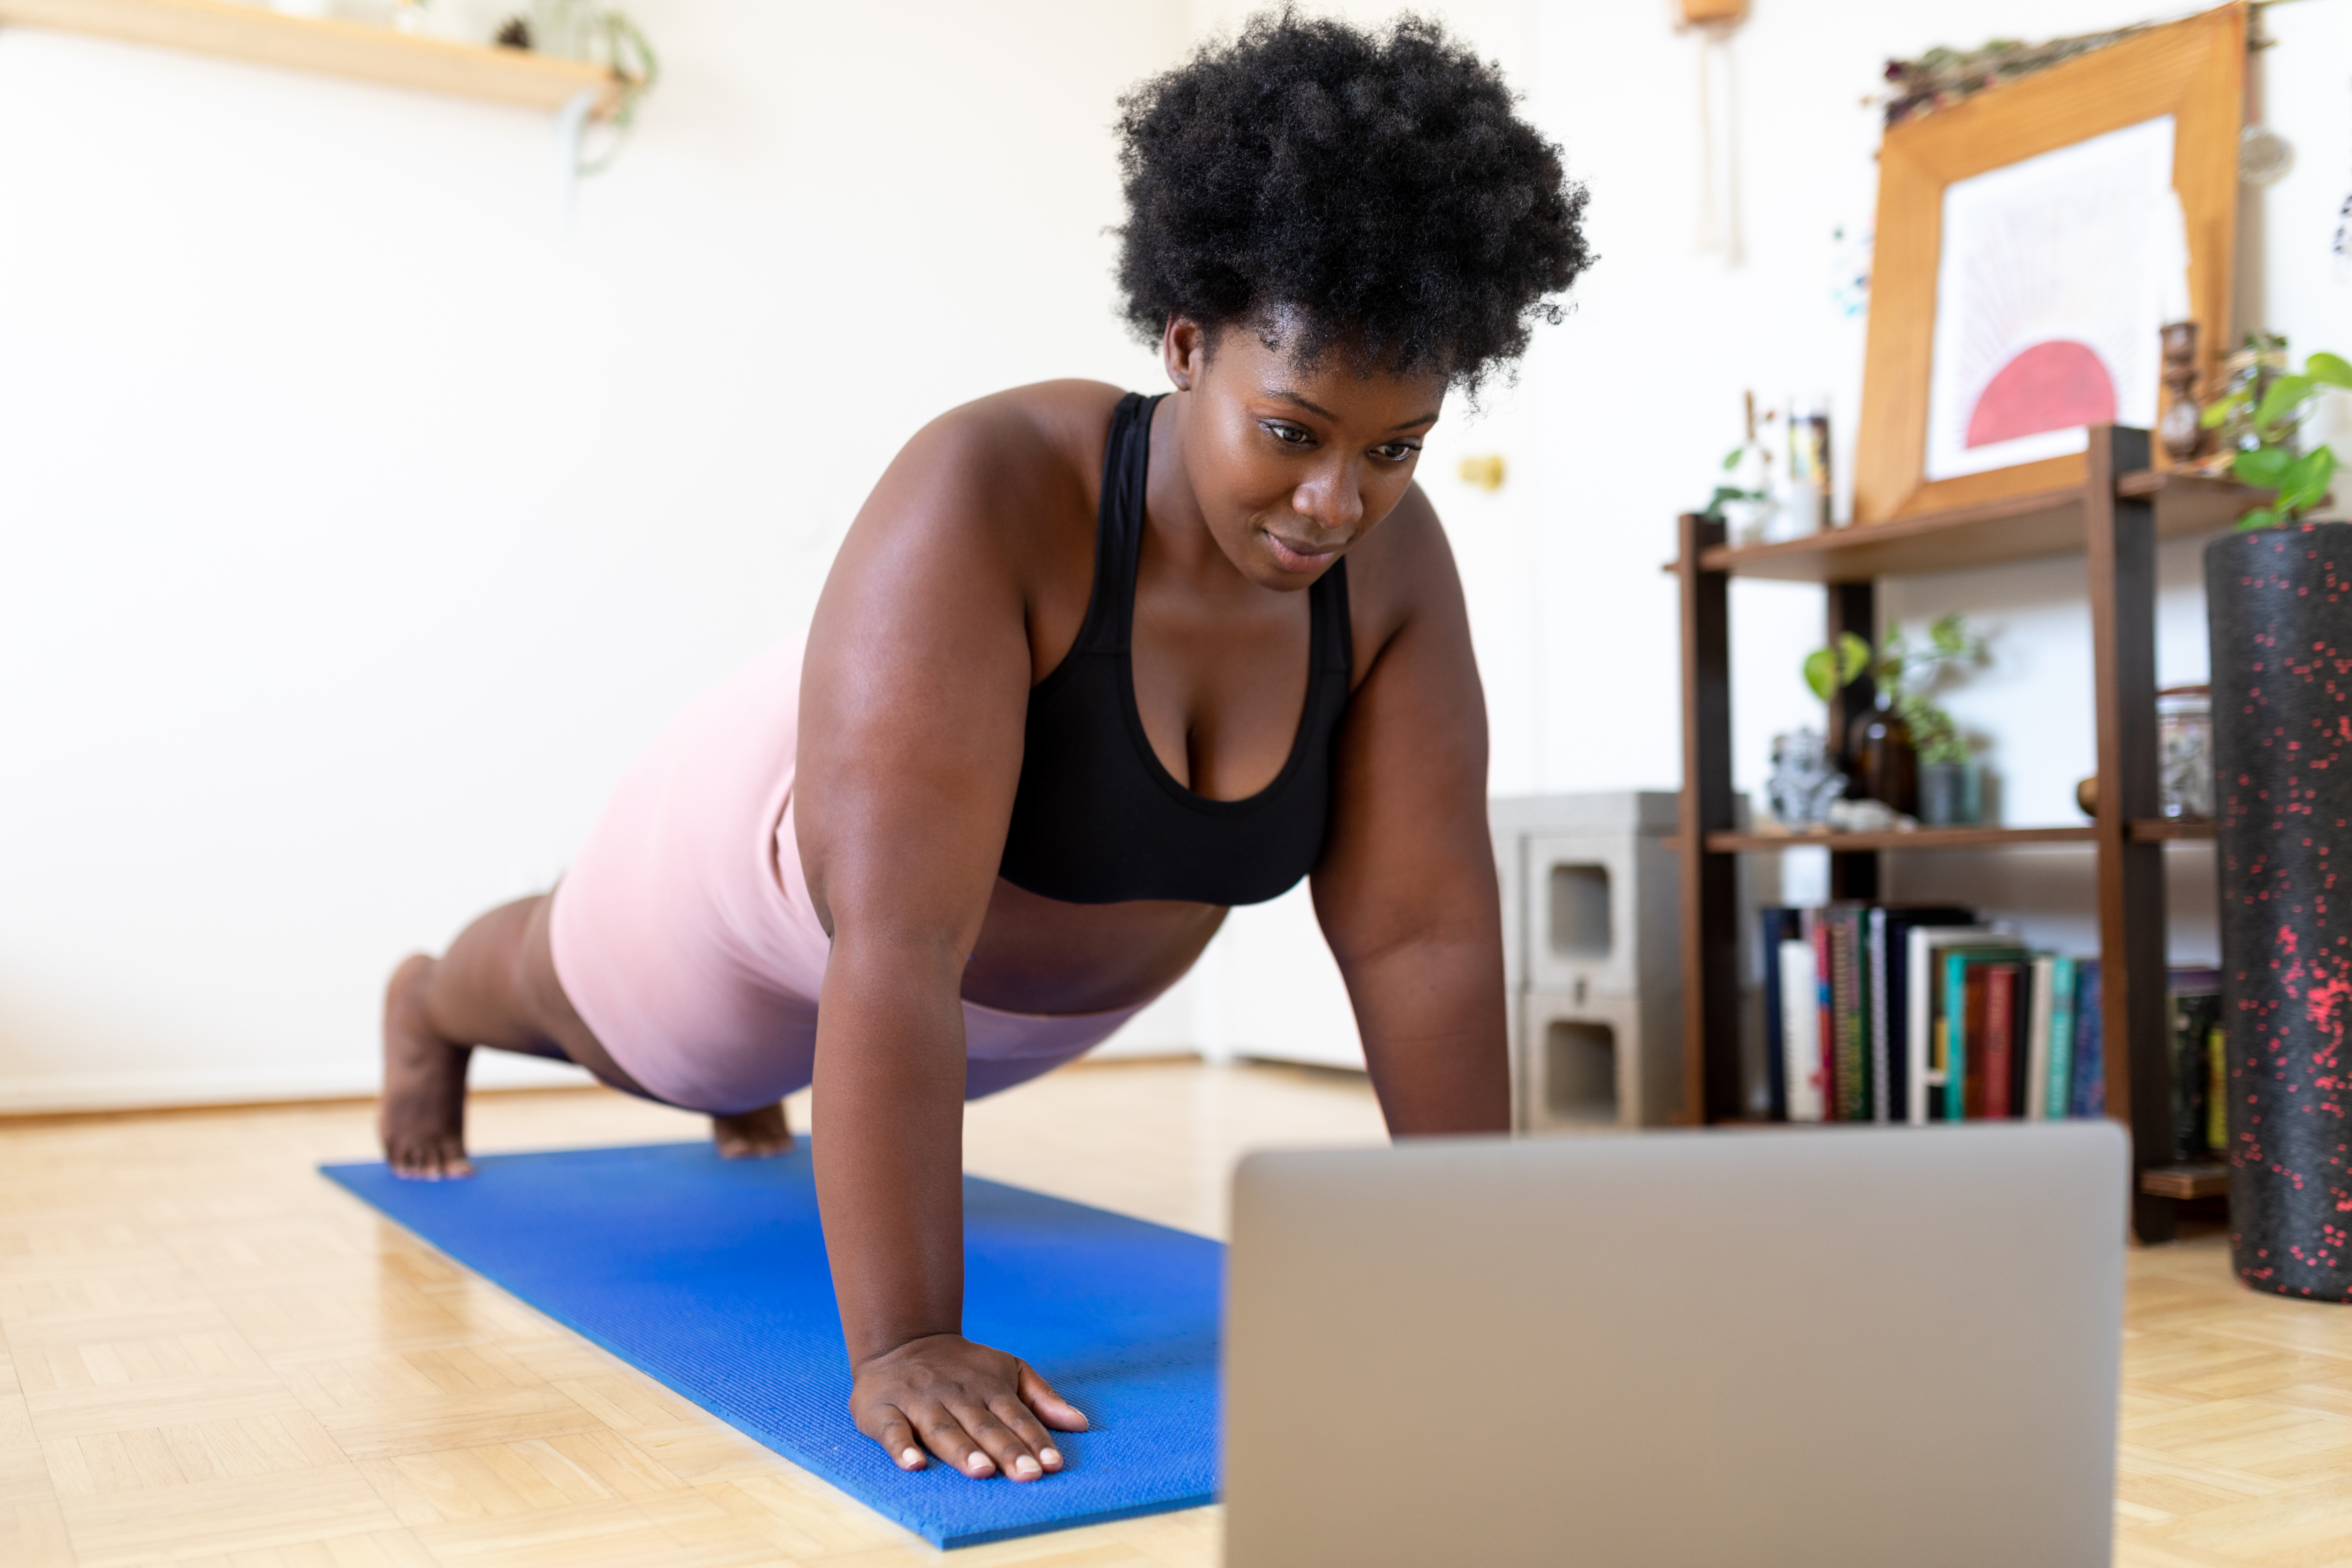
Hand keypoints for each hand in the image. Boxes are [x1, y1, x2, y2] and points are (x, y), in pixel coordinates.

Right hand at [850, 1333, 1087, 1479]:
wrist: (901, 1340)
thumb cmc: (963, 1367)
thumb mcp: (1007, 1370)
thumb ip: (1042, 1398)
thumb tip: (1081, 1423)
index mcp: (989, 1386)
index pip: (1016, 1416)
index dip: (1035, 1440)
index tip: (1053, 1465)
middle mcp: (957, 1394)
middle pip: (985, 1425)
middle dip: (1007, 1450)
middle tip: (1027, 1474)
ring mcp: (920, 1401)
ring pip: (944, 1428)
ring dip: (963, 1450)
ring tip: (982, 1471)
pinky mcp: (885, 1409)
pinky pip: (893, 1430)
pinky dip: (902, 1448)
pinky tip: (914, 1465)